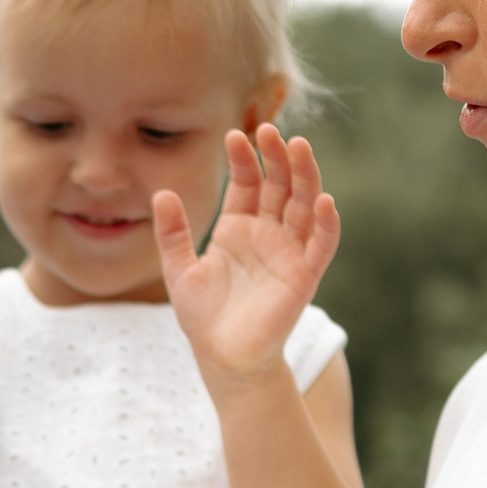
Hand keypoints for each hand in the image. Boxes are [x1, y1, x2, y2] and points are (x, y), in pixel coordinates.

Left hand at [153, 125, 341, 401]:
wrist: (223, 357)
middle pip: (280, 185)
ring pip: (304, 204)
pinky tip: (323, 200)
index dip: (244, 160)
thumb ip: (172, 233)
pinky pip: (321, 245)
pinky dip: (325, 223)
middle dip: (276, 157)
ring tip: (298, 147)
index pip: (248, 182)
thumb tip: (161, 193)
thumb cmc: (203, 317)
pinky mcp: (304, 275)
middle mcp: (268, 233)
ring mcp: (289, 251)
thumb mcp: (179, 269)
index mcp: (239, 227)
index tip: (234, 136)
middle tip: (269, 130)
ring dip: (304, 176)